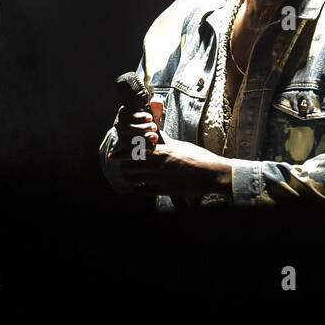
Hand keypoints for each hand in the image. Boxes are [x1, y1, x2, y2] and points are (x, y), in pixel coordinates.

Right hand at [106, 98, 164, 160]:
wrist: (144, 141)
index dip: (138, 116)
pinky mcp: (124, 150)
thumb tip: (157, 101)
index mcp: (123, 114)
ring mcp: (120, 138)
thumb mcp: (151, 116)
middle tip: (153, 127)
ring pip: (127, 140)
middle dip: (142, 128)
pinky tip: (151, 146)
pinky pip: (130, 151)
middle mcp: (119, 126)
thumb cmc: (147, 125)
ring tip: (154, 136)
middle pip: (126, 128)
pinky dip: (142, 149)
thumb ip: (155, 108)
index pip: (126, 114)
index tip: (150, 117)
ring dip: (143, 138)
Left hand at [118, 137, 232, 196]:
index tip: (113, 155)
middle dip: (124, 166)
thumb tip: (154, 135)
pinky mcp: (166, 190)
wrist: (212, 174)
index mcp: (164, 151)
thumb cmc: (198, 157)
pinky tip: (136, 185)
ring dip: (129, 177)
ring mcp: (163, 178)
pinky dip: (137, 187)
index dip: (122, 154)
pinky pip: (145, 190)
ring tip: (127, 175)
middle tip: (120, 166)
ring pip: (136, 178)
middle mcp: (161, 165)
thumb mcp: (180, 145)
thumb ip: (165, 141)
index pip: (136, 151)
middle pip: (132, 166)